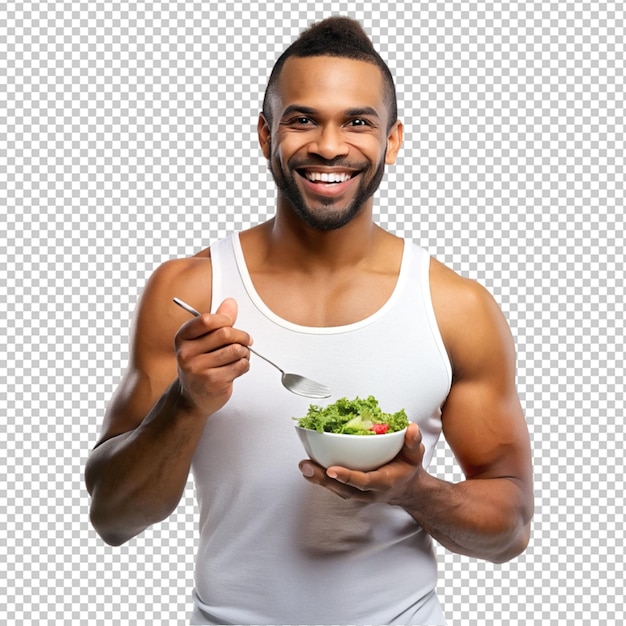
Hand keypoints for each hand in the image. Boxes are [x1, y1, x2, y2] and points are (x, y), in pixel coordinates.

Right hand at [174, 298, 251, 415]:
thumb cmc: (200, 366)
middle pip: (225, 334)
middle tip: (246, 340)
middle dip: (242, 336)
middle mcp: (187, 353)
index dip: (225, 319)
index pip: (206, 320)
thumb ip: (218, 321)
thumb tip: (230, 303)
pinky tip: (236, 368)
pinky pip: (240, 365)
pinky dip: (245, 365)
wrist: (193, 397)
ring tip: (240, 356)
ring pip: (236, 350)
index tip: (231, 323)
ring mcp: (199, 369)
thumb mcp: (203, 341)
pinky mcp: (214, 382)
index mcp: (183, 338)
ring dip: (245, 352)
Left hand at [299, 422, 425, 504]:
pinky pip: (334, 486)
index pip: (364, 481)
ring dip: (318, 479)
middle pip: (343, 489)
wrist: (407, 489)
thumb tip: (410, 428)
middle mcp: (369, 491)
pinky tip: (308, 467)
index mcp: (384, 482)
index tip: (332, 470)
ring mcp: (359, 493)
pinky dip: (320, 478)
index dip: (348, 476)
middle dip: (324, 479)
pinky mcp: (351, 490)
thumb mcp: (415, 454)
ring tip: (304, 466)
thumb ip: (413, 441)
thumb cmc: (408, 468)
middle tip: (307, 466)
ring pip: (336, 489)